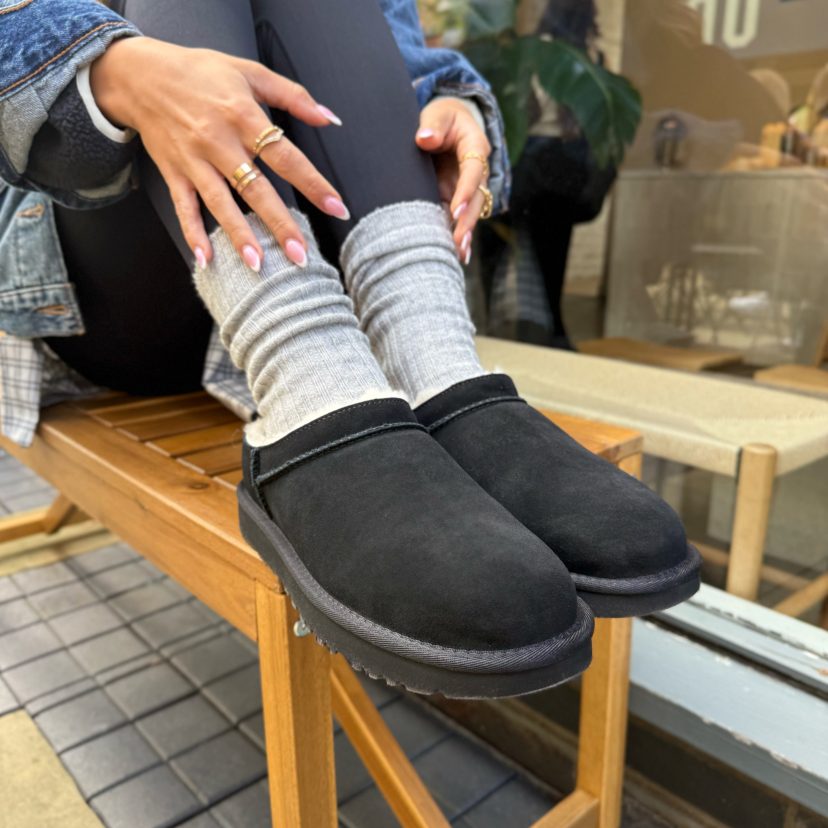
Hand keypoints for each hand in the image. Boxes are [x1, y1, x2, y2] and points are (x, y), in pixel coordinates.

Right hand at [91, 36, 348, 269]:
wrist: (139, 74)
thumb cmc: (200, 72)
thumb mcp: (249, 72)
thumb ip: (294, 95)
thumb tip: (330, 118)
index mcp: (243, 115)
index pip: (285, 156)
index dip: (313, 183)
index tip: (337, 208)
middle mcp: (219, 142)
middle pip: (255, 189)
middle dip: (279, 224)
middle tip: (301, 255)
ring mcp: (195, 160)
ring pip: (221, 203)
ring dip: (239, 236)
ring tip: (258, 265)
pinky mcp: (174, 172)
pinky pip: (184, 207)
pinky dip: (193, 233)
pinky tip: (206, 259)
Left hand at [415, 97, 491, 263]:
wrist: (447, 125)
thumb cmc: (443, 117)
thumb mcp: (438, 114)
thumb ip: (432, 125)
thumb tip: (424, 139)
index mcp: (475, 147)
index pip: (473, 172)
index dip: (466, 192)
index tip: (456, 210)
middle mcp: (477, 171)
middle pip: (477, 200)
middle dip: (468, 222)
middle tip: (459, 243)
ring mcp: (467, 187)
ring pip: (470, 213)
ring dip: (464, 233)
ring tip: (458, 255)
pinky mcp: (457, 197)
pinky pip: (457, 217)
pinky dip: (454, 234)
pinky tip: (450, 253)